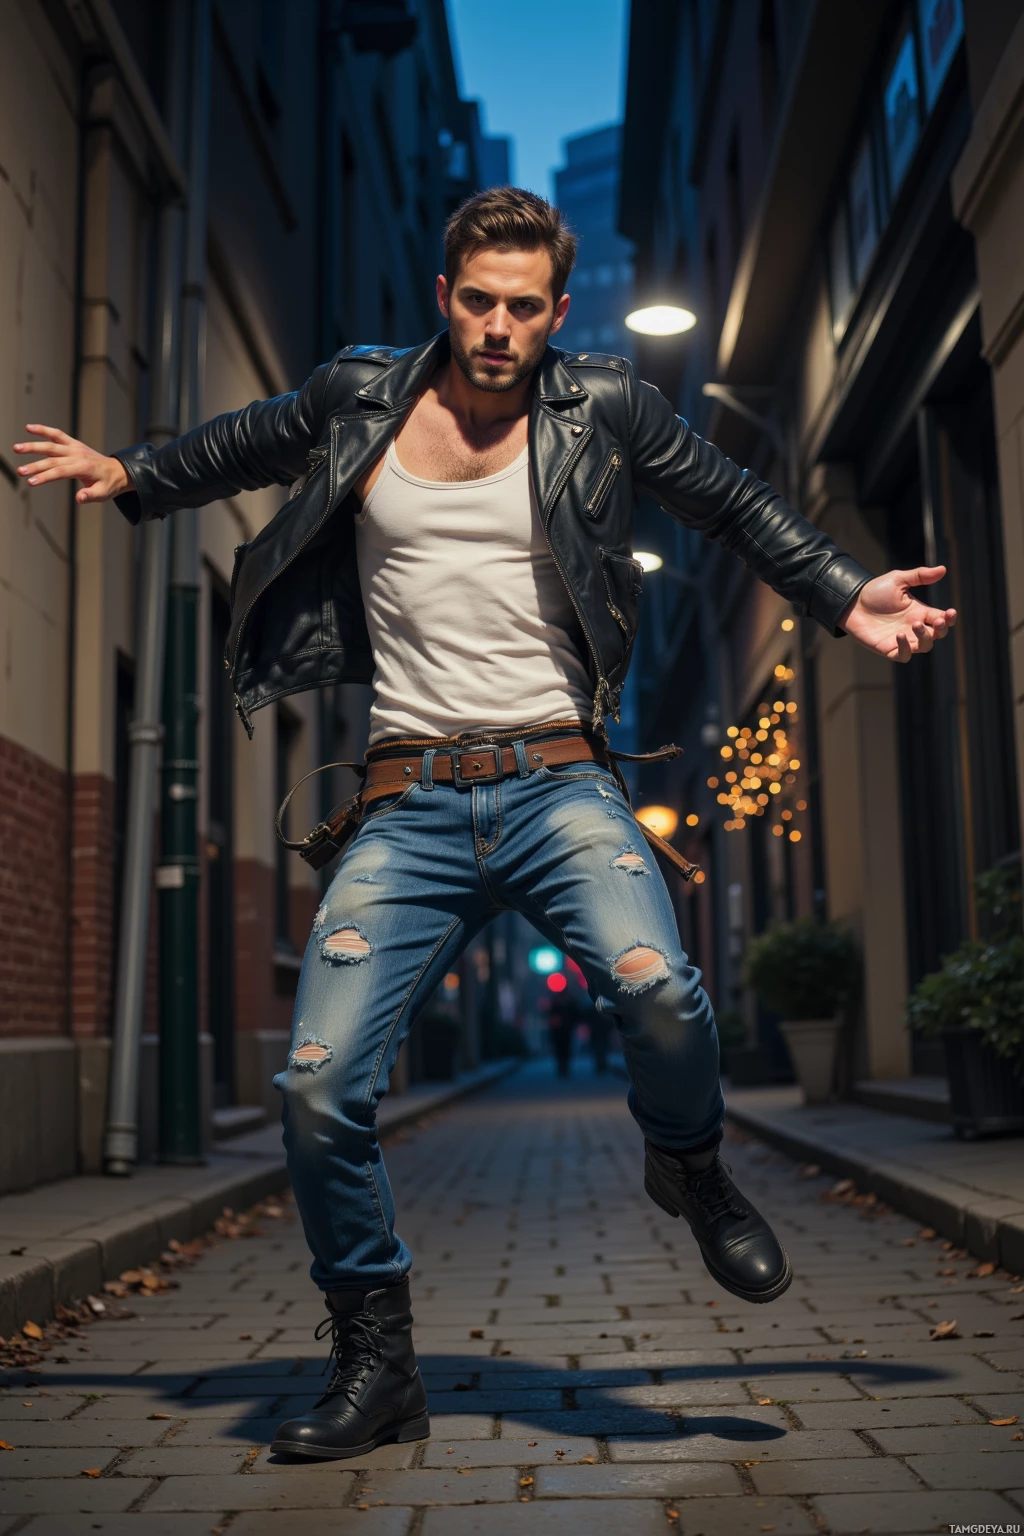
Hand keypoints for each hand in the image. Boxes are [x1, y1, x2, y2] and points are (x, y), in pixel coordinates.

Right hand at [13, 424, 129, 502]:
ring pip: (51, 444)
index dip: (45, 476)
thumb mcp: (103, 494)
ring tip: (17, 448)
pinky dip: (43, 430)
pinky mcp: (73, 443)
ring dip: (33, 445)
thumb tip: (79, 498)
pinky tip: (28, 427)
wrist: (118, 471)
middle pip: (52, 458)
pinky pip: (57, 434)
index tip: (30, 481)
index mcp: (83, 468)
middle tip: (19, 470)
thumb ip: (91, 496)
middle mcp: (77, 455)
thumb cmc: (109, 484)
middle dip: (35, 464)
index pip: (60, 472)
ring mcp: (75, 447)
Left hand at [840, 566, 955, 661]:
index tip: (950, 612)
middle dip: (941, 630)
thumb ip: (920, 576)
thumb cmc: (875, 591)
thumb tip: (943, 569)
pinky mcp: (888, 648)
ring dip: (925, 638)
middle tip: (938, 621)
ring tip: (915, 625)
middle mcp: (913, 627)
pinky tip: (900, 635)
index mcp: (919, 612)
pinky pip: (903, 656)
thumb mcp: (898, 580)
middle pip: (937, 635)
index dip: (949, 618)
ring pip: (924, 647)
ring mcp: (902, 639)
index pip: (941, 619)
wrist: (851, 602)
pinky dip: (906, 649)